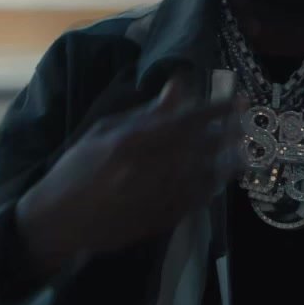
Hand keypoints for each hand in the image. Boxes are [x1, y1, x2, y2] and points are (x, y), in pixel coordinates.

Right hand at [15, 70, 246, 282]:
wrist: (57, 221)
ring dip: (226, 161)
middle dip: (229, 133)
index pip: (186, 120)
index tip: (239, 100)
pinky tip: (219, 177)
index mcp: (130, 142)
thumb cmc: (77, 169)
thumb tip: (180, 83)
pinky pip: (196, 201)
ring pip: (205, 176)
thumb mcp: (104, 131)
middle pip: (202, 147)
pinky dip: (211, 187)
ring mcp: (155, 197)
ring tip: (241, 150)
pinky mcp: (159, 220)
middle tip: (246, 123)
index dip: (217, 110)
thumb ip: (147, 111)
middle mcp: (147, 169)